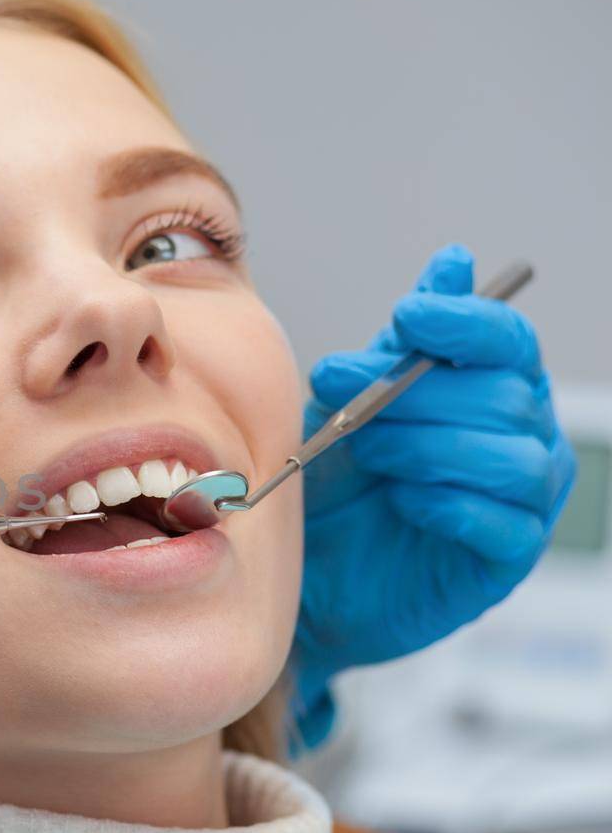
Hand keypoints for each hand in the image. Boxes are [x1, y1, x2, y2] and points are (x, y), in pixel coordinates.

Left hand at [291, 244, 575, 747]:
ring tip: (371, 453)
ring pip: (510, 456)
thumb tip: (453, 261)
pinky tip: (403, 500)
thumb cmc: (338, 479)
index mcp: (494, 387)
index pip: (508, 340)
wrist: (307, 571)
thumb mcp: (352, 398)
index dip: (464, 322)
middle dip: (419, 395)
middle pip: (505, 396)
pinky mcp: (507, 558)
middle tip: (352, 408)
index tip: (407, 318)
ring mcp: (526, 502)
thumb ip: (400, 340)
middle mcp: (526, 438)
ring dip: (428, 447)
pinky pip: (501, 522)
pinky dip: (446, 503)